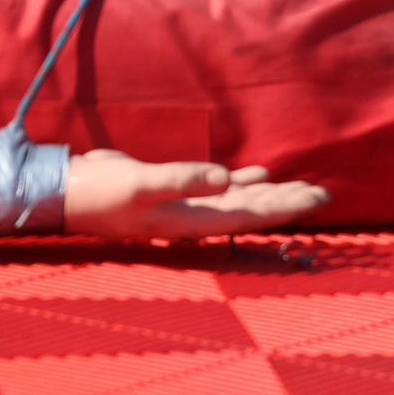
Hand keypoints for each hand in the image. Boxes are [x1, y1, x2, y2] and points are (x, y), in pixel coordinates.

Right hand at [63, 148, 329, 241]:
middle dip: (289, 202)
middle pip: (254, 211)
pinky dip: (243, 181)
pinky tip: (260, 173)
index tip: (318, 197)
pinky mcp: (176, 190)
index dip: (286, 207)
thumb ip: (183, 180)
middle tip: (325, 193)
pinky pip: (219, 187)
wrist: (68, 191)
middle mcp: (196, 217)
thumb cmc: (101, 193)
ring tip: (303, 187)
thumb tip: (227, 178)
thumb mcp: (140, 184)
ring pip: (241, 200)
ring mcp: (187, 205)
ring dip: (271, 193)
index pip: (252, 215)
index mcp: (194, 221)